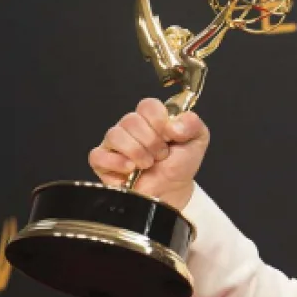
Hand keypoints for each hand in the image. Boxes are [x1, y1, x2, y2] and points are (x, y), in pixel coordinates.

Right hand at [88, 98, 209, 210]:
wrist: (171, 191)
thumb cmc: (180, 164)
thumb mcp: (197, 140)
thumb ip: (192, 124)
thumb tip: (174, 125)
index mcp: (152, 117)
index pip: (147, 105)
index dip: (159, 120)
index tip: (170, 136)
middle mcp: (131, 127)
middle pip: (131, 120)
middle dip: (151, 141)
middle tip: (161, 154)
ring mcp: (115, 144)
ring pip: (114, 135)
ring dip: (137, 152)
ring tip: (148, 164)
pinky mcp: (103, 162)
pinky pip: (98, 155)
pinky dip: (116, 162)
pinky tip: (130, 169)